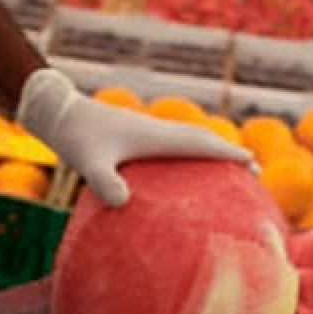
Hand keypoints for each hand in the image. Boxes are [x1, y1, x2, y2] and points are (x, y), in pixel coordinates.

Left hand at [17, 69, 254, 206]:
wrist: (58, 111)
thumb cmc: (75, 138)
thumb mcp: (87, 164)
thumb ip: (103, 182)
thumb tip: (121, 202)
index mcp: (155, 137)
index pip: (199, 145)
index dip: (226, 153)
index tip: (251, 163)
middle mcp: (159, 130)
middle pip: (204, 139)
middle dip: (230, 152)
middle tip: (255, 169)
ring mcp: (152, 130)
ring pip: (193, 137)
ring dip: (216, 148)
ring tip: (234, 164)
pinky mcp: (144, 134)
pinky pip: (180, 140)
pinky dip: (197, 148)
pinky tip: (193, 163)